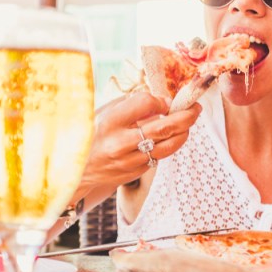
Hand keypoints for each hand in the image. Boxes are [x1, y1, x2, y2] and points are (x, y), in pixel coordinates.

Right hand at [79, 92, 200, 190]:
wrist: (75, 170)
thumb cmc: (91, 135)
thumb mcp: (104, 113)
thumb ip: (131, 105)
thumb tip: (162, 101)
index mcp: (110, 121)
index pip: (146, 103)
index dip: (160, 99)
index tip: (164, 100)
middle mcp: (121, 142)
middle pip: (165, 126)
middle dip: (187, 115)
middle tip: (195, 107)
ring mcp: (130, 160)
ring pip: (169, 145)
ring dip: (184, 131)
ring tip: (189, 121)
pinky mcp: (136, 172)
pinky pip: (161, 156)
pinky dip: (171, 144)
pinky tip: (173, 136)